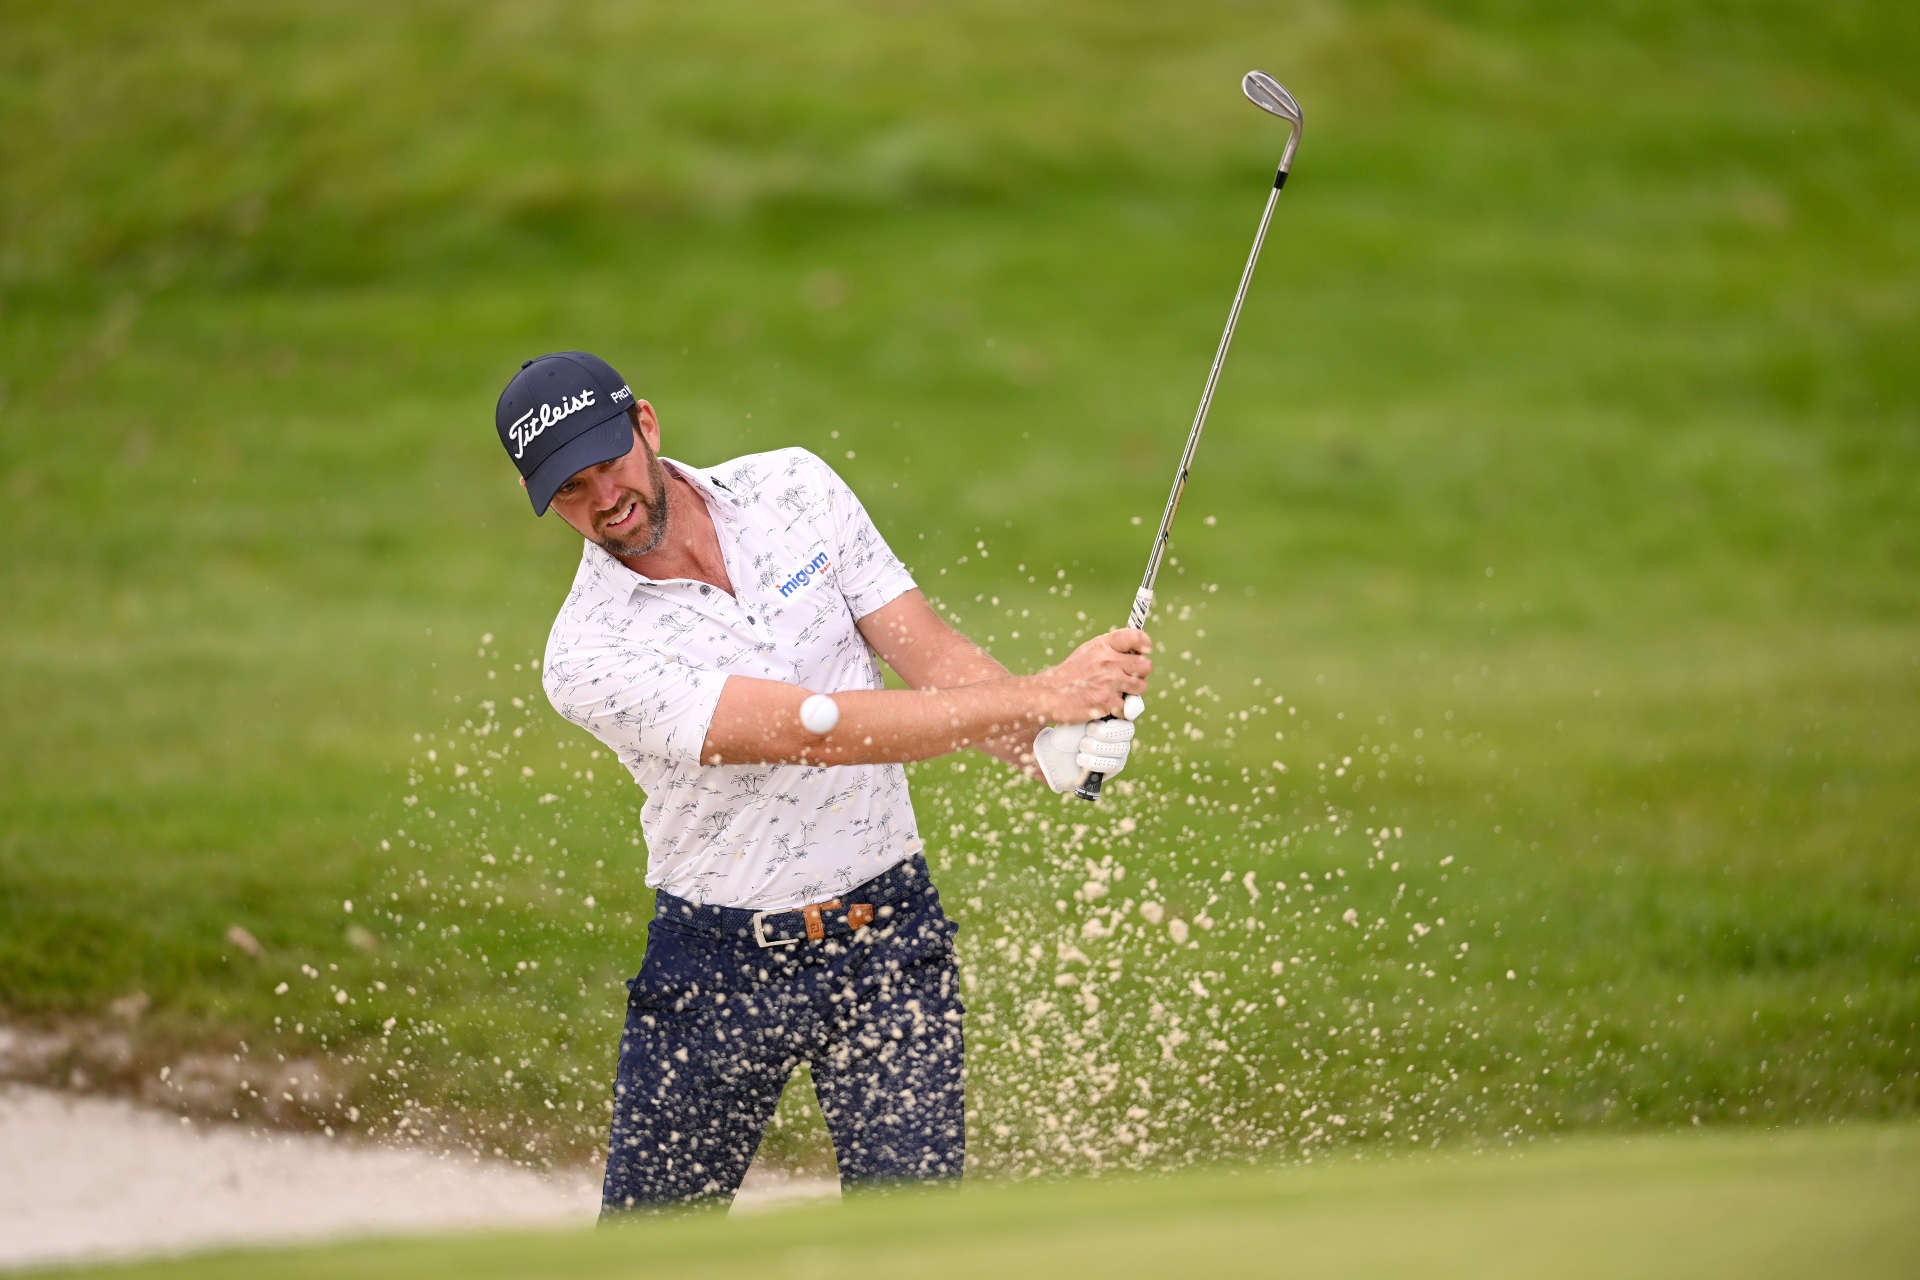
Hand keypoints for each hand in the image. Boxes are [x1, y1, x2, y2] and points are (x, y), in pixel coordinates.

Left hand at [1034, 695, 1145, 792]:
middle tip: (1089, 730)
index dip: (1131, 707)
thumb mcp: (1078, 713)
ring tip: (1081, 746)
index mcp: (1116, 712)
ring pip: (1121, 748)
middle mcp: (1121, 730)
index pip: (1132, 707)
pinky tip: (1081, 758)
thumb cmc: (1066, 728)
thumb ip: (1095, 704)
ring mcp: (1120, 748)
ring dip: (1097, 747)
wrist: (1054, 754)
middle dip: (1106, 731)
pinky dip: (1095, 761)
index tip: (1112, 711)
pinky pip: (1114, 764)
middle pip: (1127, 730)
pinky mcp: (1115, 765)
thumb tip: (1110, 696)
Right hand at [1035, 628, 1151, 722]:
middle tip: (1128, 679)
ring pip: (1141, 687)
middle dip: (1140, 674)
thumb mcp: (1088, 652)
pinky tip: (1108, 706)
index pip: (1136, 637)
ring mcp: (1109, 681)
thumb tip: (1138, 653)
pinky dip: (1120, 710)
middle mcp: (1108, 660)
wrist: (1048, 694)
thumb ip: (1111, 650)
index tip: (1144, 652)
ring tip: (1116, 694)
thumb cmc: (1070, 674)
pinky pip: (1128, 707)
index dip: (1145, 644)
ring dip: (1132, 693)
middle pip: (1145, 665)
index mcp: (1103, 645)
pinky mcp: (1107, 701)